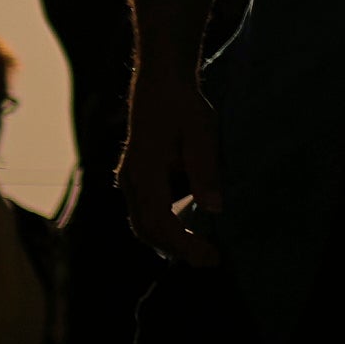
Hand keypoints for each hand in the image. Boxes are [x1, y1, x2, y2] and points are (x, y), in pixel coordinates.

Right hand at [118, 57, 222, 266]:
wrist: (160, 83)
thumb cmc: (183, 106)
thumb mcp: (202, 133)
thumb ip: (206, 171)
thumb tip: (215, 208)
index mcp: (144, 171)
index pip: (158, 222)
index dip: (183, 244)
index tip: (209, 256)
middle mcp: (130, 180)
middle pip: (146, 230)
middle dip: (177, 249)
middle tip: (211, 260)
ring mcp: (129, 179)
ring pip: (143, 223)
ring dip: (169, 240)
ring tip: (203, 250)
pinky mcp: (135, 178)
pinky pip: (145, 211)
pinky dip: (164, 226)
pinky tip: (190, 229)